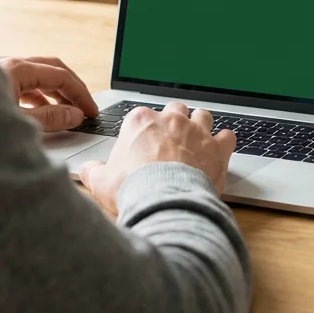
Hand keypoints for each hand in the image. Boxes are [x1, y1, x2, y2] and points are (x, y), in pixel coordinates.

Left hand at [0, 56, 98, 131]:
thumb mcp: (18, 123)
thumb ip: (50, 118)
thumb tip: (75, 114)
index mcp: (16, 69)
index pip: (60, 76)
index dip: (80, 94)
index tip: (91, 111)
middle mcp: (8, 64)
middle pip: (51, 68)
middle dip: (72, 87)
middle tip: (84, 106)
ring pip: (37, 74)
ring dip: (56, 90)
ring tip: (68, 110)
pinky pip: (23, 82)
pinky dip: (39, 94)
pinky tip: (44, 109)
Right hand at [80, 102, 236, 214]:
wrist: (164, 202)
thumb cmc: (133, 189)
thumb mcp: (101, 181)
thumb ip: (93, 171)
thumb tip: (86, 170)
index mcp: (140, 122)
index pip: (143, 115)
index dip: (144, 131)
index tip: (144, 144)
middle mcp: (170, 120)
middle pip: (175, 110)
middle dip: (174, 122)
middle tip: (171, 140)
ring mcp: (196, 131)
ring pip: (202, 116)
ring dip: (200, 126)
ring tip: (197, 140)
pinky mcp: (217, 148)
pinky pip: (227, 136)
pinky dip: (224, 142)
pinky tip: (220, 151)